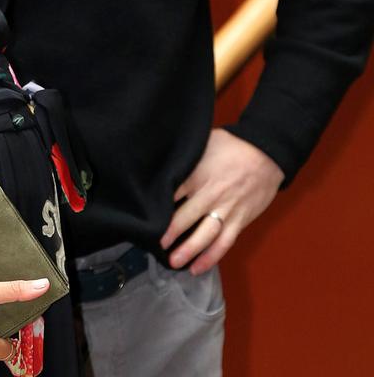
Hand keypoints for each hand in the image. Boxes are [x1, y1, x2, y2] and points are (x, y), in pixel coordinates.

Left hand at [160, 128, 283, 275]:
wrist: (266, 154)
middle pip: (186, 216)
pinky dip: (211, 257)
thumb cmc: (232, 146)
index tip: (145, 216)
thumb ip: (185, 156)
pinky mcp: (240, 220)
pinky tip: (197, 267)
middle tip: (155, 245)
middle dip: (170, 232)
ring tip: (173, 262)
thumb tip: (163, 160)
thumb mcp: (204, 143)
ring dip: (189, 250)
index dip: (158, 205)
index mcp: (198, 174)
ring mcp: (226, 209)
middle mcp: (211, 194)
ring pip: (205, 235)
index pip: (172, 192)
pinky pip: (224, 243)